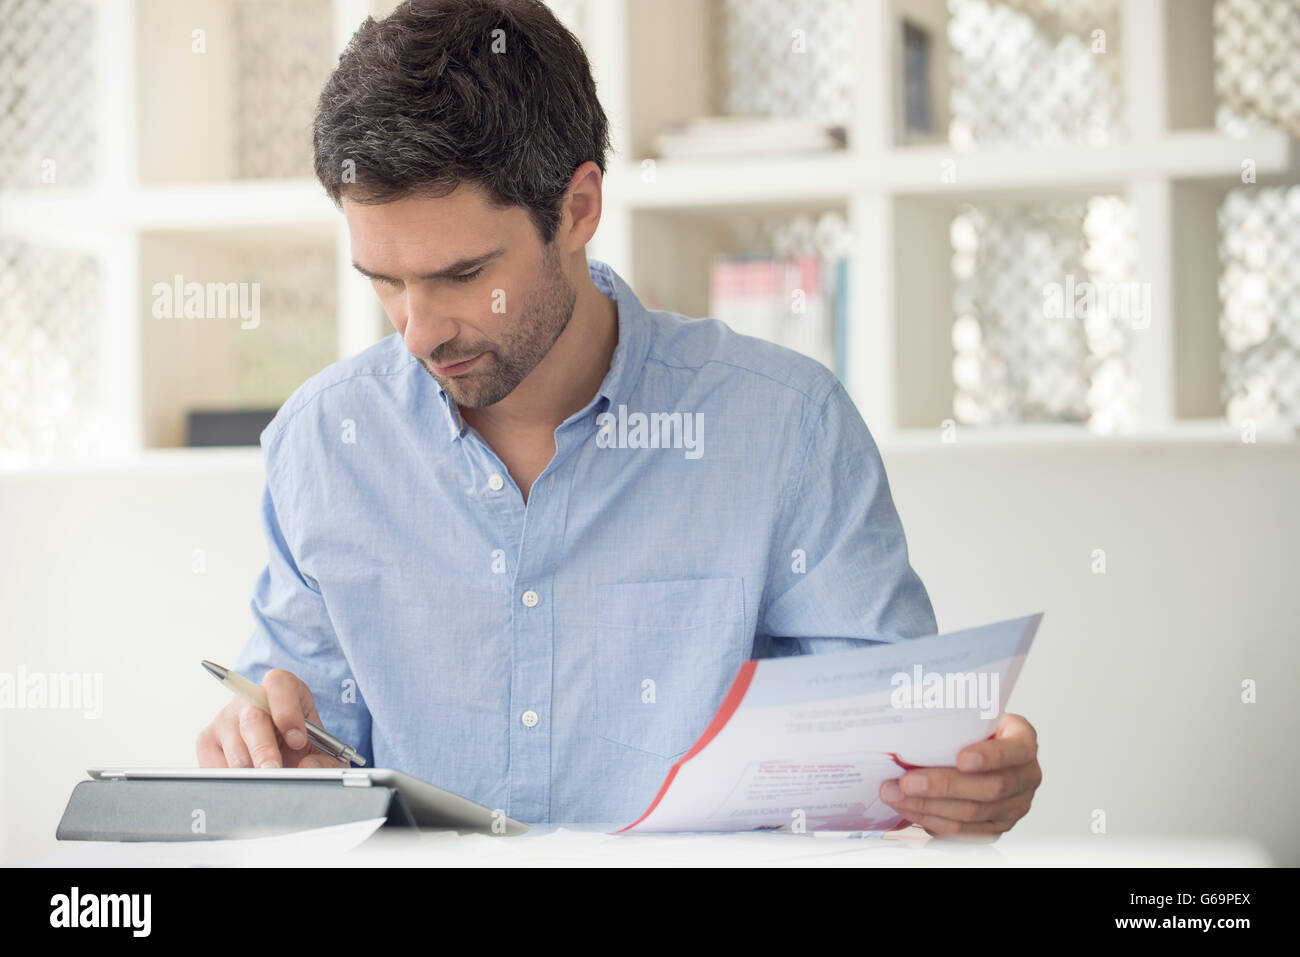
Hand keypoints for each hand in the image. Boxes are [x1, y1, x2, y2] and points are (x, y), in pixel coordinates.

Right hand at [196, 668, 345, 769]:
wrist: (282, 755)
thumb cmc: (302, 747)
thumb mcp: (324, 752)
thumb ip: (325, 762)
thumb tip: (307, 767)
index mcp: (283, 689)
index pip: (278, 684)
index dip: (287, 710)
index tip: (298, 740)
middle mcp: (250, 699)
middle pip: (252, 718)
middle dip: (264, 750)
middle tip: (275, 771)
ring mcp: (225, 718)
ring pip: (233, 746)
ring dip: (250, 770)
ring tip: (265, 785)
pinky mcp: (207, 741)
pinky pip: (213, 763)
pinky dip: (231, 780)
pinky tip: (247, 784)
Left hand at [878, 712, 1040, 840]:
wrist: (988, 749)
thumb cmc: (977, 729)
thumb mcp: (975, 715)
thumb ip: (956, 720)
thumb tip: (912, 720)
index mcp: (1023, 742)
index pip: (1015, 750)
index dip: (990, 757)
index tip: (962, 758)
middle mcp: (1026, 777)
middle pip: (989, 789)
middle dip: (942, 786)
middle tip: (907, 782)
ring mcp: (1014, 805)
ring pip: (973, 814)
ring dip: (928, 807)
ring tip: (897, 795)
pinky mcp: (997, 826)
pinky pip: (964, 831)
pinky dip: (932, 821)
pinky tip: (910, 809)